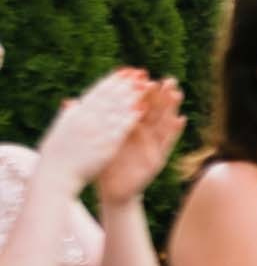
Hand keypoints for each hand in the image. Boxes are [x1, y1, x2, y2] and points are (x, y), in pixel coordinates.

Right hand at [36, 70, 148, 191]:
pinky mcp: (105, 145)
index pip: (96, 93)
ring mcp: (95, 131)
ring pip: (117, 109)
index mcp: (74, 114)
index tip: (124, 71)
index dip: (112, 81)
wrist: (55, 176)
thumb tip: (72, 101)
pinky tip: (144, 108)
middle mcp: (85, 119)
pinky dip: (132, 116)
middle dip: (126, 84)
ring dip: (133, 95)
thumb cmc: (56, 155)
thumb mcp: (60, 130)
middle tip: (141, 72)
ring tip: (147, 85)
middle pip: (109, 97)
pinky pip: (121, 127)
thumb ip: (69, 115)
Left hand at [95, 79, 186, 206]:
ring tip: (176, 93)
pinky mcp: (158, 158)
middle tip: (168, 79)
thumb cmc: (104, 165)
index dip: (141, 91)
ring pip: (164, 123)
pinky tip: (181, 119)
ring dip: (171, 108)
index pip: (137, 105)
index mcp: (129, 128)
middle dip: (162, 95)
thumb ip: (86, 122)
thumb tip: (67, 101)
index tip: (143, 74)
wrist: (112, 191)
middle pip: (155, 111)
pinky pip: (168, 142)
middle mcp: (144, 134)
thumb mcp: (96, 141)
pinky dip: (175, 131)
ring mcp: (153, 145)